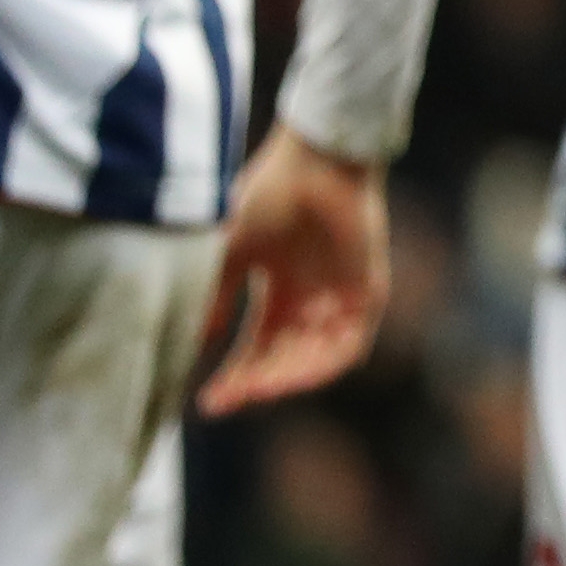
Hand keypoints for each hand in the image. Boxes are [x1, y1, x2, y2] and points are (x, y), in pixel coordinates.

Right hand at [196, 127, 392, 415]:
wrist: (316, 162)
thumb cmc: (270, 195)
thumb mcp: (230, 253)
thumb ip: (215, 296)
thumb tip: (197, 343)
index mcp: (279, 292)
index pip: (256, 349)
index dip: (234, 378)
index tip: (206, 403)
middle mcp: (310, 299)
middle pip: (283, 359)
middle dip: (254, 384)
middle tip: (227, 401)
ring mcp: (340, 296)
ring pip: (315, 358)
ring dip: (285, 379)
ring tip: (255, 390)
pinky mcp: (368, 290)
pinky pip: (351, 343)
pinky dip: (324, 364)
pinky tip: (294, 376)